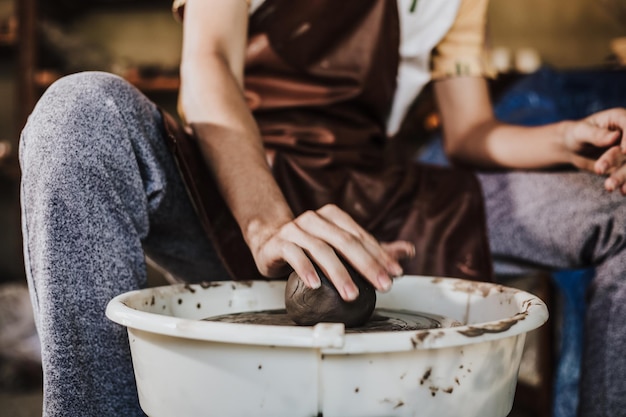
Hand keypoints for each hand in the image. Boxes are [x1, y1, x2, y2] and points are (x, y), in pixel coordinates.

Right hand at [248, 204, 414, 300]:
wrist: (268, 240)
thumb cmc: (309, 245)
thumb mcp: (340, 245)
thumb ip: (372, 249)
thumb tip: (408, 251)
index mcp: (333, 216)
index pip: (361, 236)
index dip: (381, 255)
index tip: (396, 274)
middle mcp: (314, 219)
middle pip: (346, 242)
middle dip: (367, 265)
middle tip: (383, 286)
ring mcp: (295, 229)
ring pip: (322, 250)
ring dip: (339, 274)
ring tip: (352, 294)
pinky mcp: (279, 243)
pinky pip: (294, 255)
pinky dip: (306, 269)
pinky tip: (315, 284)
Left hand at [562, 108, 625, 192]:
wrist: (573, 149)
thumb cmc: (575, 135)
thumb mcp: (580, 133)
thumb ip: (596, 134)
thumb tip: (614, 136)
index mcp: (620, 118)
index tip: (624, 151)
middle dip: (617, 160)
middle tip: (598, 169)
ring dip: (623, 176)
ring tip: (609, 187)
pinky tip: (622, 191)